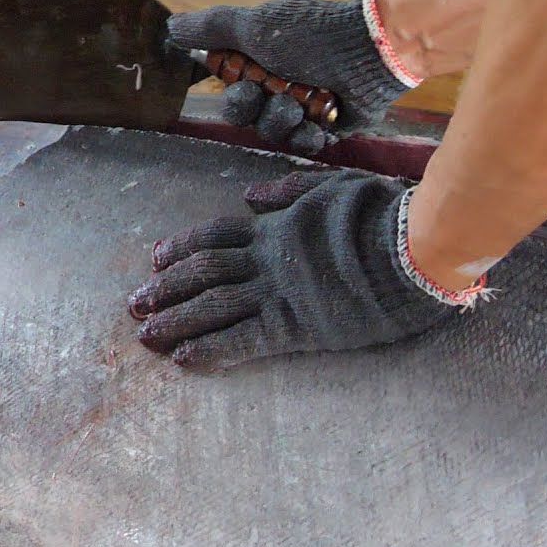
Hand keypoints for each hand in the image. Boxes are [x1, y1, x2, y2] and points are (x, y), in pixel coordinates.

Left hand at [127, 169, 469, 369]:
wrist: (412, 245)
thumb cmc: (381, 213)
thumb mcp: (330, 186)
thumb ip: (286, 190)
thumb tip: (248, 197)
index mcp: (275, 226)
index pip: (215, 235)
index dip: (182, 247)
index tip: (156, 258)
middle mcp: (266, 259)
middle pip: (203, 272)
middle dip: (166, 289)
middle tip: (134, 304)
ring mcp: (277, 292)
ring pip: (213, 306)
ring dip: (175, 321)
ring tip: (146, 337)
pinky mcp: (295, 326)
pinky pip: (243, 340)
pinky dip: (210, 349)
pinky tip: (184, 359)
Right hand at [169, 0, 416, 154]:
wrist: (367, 52)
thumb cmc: (311, 34)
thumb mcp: (256, 26)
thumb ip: (212, 27)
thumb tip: (170, 25)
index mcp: (259, 62)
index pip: (230, 91)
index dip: (234, 94)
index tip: (245, 82)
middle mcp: (277, 85)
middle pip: (247, 116)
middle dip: (259, 106)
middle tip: (276, 90)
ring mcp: (301, 107)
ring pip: (273, 131)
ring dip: (286, 116)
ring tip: (306, 101)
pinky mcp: (324, 126)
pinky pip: (302, 143)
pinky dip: (310, 132)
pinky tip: (321, 119)